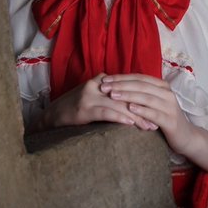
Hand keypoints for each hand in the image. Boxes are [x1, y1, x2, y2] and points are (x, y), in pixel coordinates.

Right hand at [37, 74, 154, 130]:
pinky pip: (106, 112)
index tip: (155, 112)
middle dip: (142, 110)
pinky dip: (120, 117)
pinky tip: (130, 123)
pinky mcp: (83, 108)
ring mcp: (89, 95)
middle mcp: (96, 84)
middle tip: (156, 122)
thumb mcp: (95, 99)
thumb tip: (136, 108)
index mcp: (101, 79)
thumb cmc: (76, 111)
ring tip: (148, 127)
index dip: (142, 101)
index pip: (127, 89)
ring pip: (118, 105)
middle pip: (125, 96)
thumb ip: (112, 99)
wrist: (51, 117)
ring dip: (135, 117)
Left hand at [100, 74, 195, 153]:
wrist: (186, 137)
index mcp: (162, 86)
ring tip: (113, 95)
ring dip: (128, 95)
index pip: (139, 78)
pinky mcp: (171, 121)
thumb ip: (140, 95)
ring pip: (146, 97)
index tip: (104, 79)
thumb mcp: (153, 103)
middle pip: (141, 85)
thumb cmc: (164, 119)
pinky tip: (130, 108)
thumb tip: (116, 87)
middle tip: (104, 87)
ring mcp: (170, 106)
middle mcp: (167, 93)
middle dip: (121, 85)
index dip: (121, 77)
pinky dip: (142, 110)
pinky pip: (154, 113)